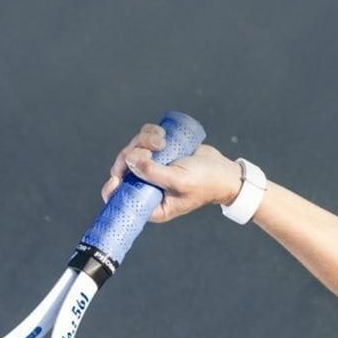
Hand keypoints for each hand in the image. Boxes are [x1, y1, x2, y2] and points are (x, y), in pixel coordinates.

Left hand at [100, 122, 243, 222]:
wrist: (225, 172)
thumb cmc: (206, 183)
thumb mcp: (179, 181)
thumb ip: (152, 173)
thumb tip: (129, 159)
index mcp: (150, 203)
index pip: (119, 198)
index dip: (112, 186)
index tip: (118, 176)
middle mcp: (147, 186)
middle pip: (122, 168)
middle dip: (132, 154)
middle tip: (150, 150)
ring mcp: (152, 168)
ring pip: (132, 149)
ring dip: (143, 140)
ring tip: (162, 142)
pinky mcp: (158, 153)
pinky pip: (143, 139)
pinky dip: (149, 134)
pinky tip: (163, 136)